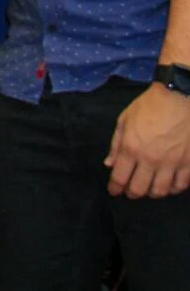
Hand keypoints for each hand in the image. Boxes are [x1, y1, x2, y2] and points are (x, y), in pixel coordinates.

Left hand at [104, 83, 189, 197]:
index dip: (115, 188)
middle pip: (139, 189)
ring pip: (161, 191)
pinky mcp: (189, 163)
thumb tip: (109, 164)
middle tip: (130, 192)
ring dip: (152, 194)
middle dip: (132, 194)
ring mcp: (172, 163)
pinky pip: (181, 185)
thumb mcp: (125, 119)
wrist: (180, 97)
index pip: (119, 177)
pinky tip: (169, 185)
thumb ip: (116, 144)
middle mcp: (150, 159)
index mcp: (131, 148)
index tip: (113, 191)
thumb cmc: (150, 106)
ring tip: (149, 190)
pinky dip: (174, 189)